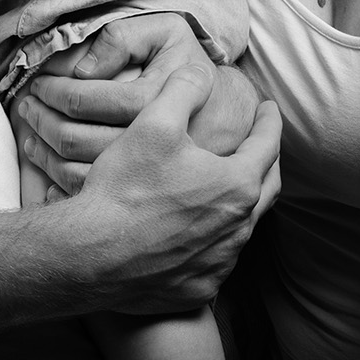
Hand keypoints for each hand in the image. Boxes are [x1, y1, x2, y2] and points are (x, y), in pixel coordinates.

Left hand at [19, 13, 264, 195]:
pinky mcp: (144, 203)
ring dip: (43, 153)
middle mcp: (151, 147)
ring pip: (77, 174)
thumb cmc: (190, 66)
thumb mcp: (168, 33)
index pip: (88, 100)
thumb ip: (125, 38)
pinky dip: (58, 185)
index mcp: (155, 102)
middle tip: (26, 105)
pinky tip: (48, 170)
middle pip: (77, 140)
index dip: (56, 90)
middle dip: (42, 120)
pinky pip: (90, 199)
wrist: (232, 114)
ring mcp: (147, 180)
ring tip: (30, 133)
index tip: (39, 82)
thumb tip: (84, 70)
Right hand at [59, 62, 280, 312]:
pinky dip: (217, 238)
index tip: (267, 107)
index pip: (268, 144)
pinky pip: (218, 259)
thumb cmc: (124, 188)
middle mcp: (238, 228)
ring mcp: (220, 263)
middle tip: (260, 143)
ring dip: (240, 202)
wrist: (89, 255)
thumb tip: (202, 70)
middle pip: (268, 187)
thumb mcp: (153, 121)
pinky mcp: (199, 288)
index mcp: (236, 184)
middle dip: (267, 160)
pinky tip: (200, 229)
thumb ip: (184, 88)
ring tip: (227, 184)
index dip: (269, 120)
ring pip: (243, 226)